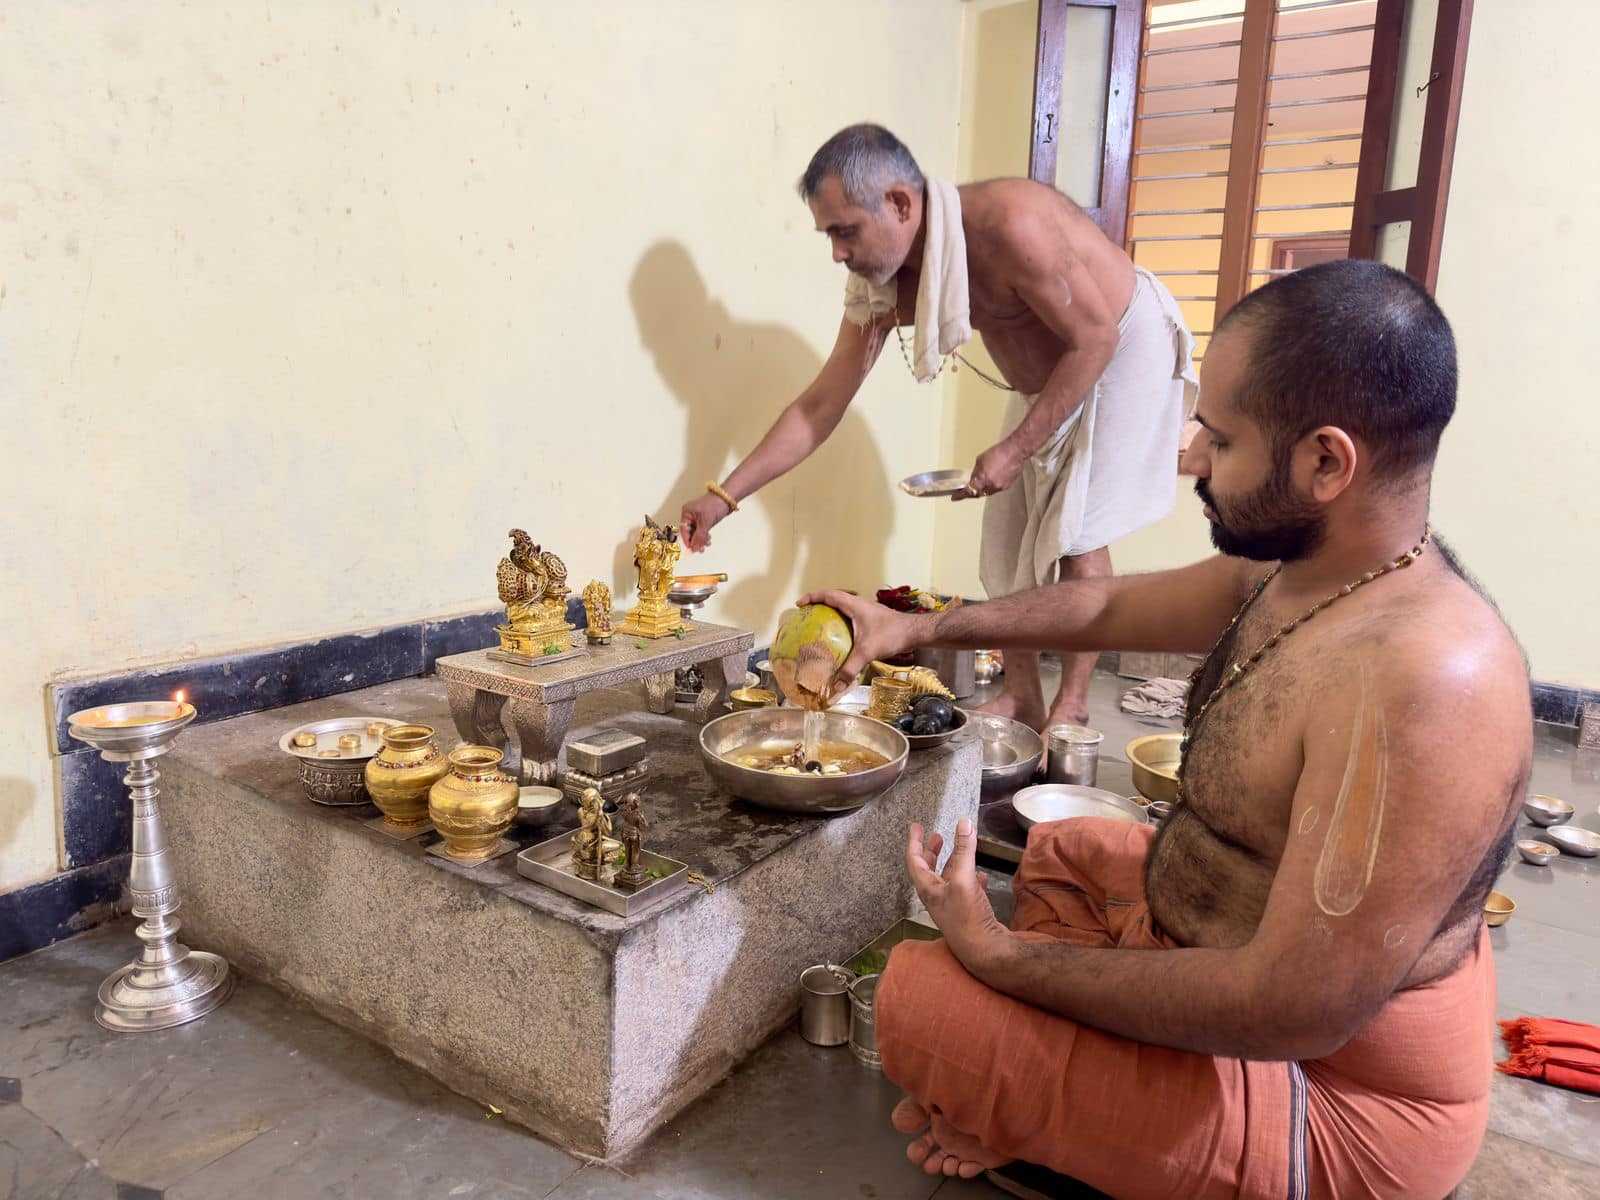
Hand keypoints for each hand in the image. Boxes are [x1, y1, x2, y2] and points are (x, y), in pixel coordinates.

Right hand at [679, 493, 731, 551]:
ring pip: (696, 532)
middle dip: (695, 541)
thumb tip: (694, 547)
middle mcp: (690, 515)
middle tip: (700, 549)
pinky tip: (708, 540)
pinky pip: (702, 531)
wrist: (727, 499)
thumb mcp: (705, 522)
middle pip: (690, 532)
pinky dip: (704, 536)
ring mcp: (698, 518)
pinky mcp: (705, 520)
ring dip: (701, 540)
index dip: (687, 540)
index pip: (684, 529)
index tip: (691, 548)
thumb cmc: (714, 504)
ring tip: (706, 544)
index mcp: (687, 512)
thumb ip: (699, 536)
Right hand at [797, 588, 924, 700]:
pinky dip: (842, 621)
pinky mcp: (872, 618)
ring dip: (831, 612)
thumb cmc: (892, 634)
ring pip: (844, 606)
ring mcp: (867, 610)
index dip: (812, 597)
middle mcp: (859, 603)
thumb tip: (836, 686)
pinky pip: (851, 615)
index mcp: (854, 604)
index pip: (828, 595)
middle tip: (807, 615)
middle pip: (834, 598)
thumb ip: (850, 668)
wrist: (915, 632)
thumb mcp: (867, 651)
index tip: (799, 604)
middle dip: (818, 604)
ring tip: (820, 624)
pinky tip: (841, 636)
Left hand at [905, 820, 1008, 972]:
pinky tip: (981, 874)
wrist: (984, 951)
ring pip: (948, 878)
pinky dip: (971, 878)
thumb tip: (964, 822)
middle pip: (929, 869)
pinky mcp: (967, 912)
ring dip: (952, 862)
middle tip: (935, 835)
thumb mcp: (964, 879)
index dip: (914, 841)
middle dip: (931, 851)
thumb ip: (964, 851)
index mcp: (928, 888)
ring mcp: (952, 905)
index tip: (916, 826)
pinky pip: (966, 890)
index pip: (914, 860)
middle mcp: (936, 897)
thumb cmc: (966, 917)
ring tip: (959, 849)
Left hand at [955, 439, 1025, 501]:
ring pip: (988, 491)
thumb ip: (975, 472)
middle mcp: (991, 485)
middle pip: (978, 493)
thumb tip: (973, 477)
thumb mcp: (980, 460)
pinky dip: (993, 484)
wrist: (1015, 451)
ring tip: (986, 476)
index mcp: (982, 479)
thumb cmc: (999, 452)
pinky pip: (996, 488)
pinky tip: (994, 476)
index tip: (955, 497)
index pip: (969, 491)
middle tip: (970, 486)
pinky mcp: (1007, 486)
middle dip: (973, 490)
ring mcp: (1000, 487)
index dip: (960, 495)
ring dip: (984, 487)